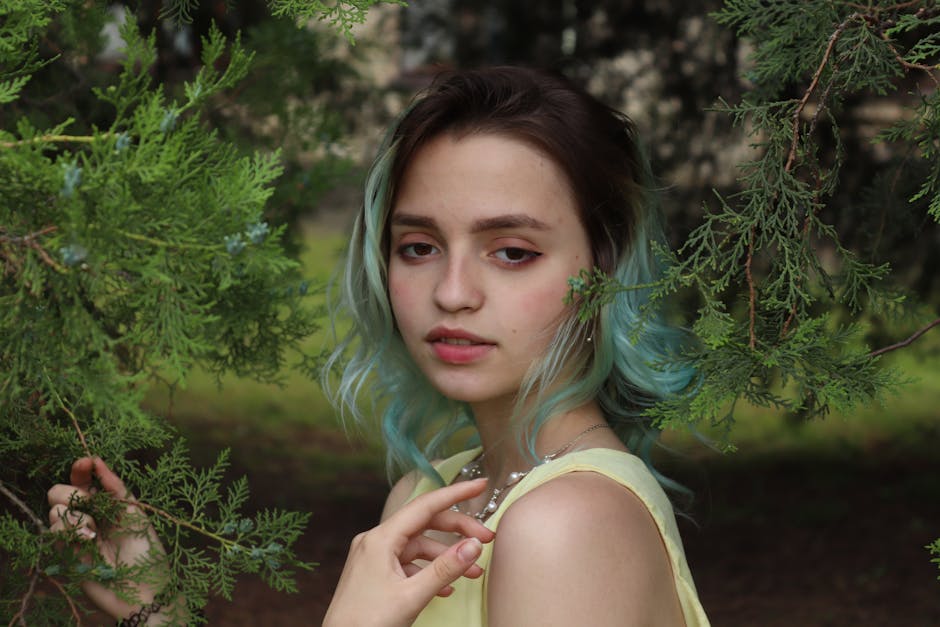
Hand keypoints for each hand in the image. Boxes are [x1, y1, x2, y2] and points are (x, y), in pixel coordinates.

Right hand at [47, 457, 168, 620]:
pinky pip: (53, 531)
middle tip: (92, 508)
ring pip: (54, 510)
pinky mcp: (65, 551)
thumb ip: (115, 487)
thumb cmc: (146, 550)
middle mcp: (88, 515)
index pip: (84, 478)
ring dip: (74, 517)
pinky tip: (87, 542)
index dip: (80, 468)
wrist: (141, 590)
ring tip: (93, 534)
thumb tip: (97, 460)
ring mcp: (75, 533)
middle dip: (72, 494)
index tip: (84, 464)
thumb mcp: (136, 513)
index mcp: (107, 502)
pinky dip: (69, 532)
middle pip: (59, 490)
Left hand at [323, 477, 494, 626]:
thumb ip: (445, 569)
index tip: (479, 485)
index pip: (425, 506)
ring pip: (419, 546)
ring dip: (447, 557)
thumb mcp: (412, 596)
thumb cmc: (366, 624)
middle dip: (458, 530)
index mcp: (380, 539)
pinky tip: (447, 587)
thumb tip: (474, 545)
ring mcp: (374, 558)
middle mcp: (375, 542)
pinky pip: (409, 563)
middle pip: (425, 524)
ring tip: (473, 573)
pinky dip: (430, 570)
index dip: (455, 494)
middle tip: (487, 538)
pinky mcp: (376, 574)